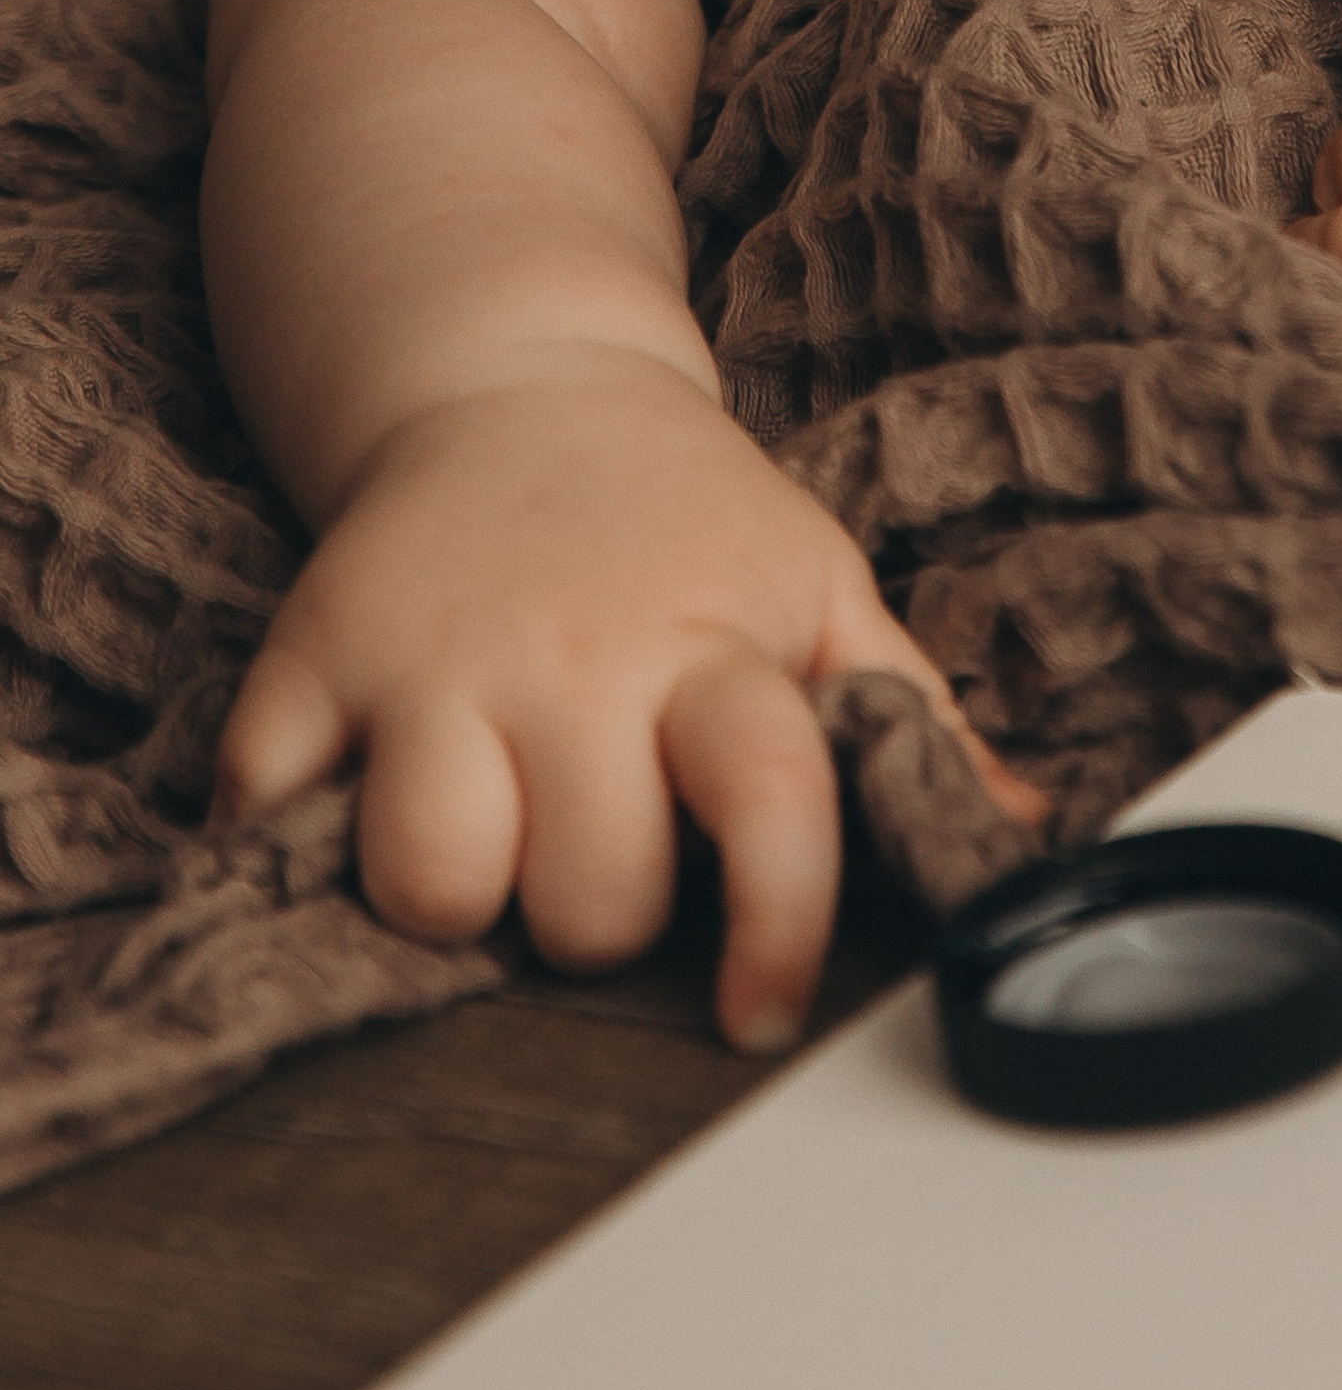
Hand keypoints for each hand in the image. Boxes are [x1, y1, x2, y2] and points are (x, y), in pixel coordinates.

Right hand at [216, 346, 1039, 1050]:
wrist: (527, 379)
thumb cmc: (688, 519)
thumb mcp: (819, 587)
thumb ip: (912, 719)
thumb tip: (1023, 840)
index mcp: (712, 642)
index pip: (772, 799)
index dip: (780, 924)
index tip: (761, 1010)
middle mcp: (571, 651)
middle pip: (590, 895)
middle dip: (603, 911)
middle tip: (604, 844)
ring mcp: (432, 655)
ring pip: (432, 881)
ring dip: (460, 898)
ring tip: (491, 836)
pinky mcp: (310, 652)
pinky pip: (270, 811)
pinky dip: (291, 835)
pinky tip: (349, 799)